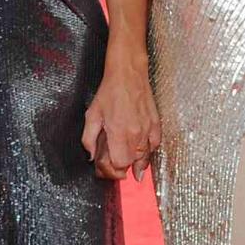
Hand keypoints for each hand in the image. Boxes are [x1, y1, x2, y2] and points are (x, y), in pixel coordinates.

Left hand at [82, 58, 160, 181]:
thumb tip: (91, 156)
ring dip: (135, 163)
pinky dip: (148, 152)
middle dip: (121, 168)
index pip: (119, 164)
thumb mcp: (92, 114)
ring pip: (144, 157)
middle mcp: (135, 134)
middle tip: (114, 165)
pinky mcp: (155, 124)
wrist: (128, 74)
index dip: (111, 170)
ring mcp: (148, 129)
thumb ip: (88, 139)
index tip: (105, 168)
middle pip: (131, 163)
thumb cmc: (109, 92)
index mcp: (119, 132)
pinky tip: (141, 153)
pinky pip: (154, 145)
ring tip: (129, 167)